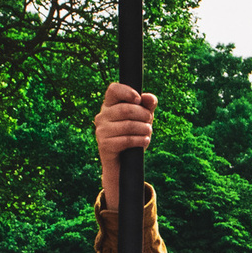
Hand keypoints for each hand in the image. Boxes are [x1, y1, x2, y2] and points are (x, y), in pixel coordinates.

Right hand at [96, 81, 155, 208]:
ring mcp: (101, 130)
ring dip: (144, 128)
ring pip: (128, 125)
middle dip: (143, 114)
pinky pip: (126, 140)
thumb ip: (147, 106)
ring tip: (148, 132)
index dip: (127, 92)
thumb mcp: (142, 119)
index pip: (113, 89)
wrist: (122, 163)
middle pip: (125, 109)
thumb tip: (150, 98)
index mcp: (109, 105)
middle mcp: (102, 116)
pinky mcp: (104, 145)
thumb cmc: (132, 135)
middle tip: (149, 120)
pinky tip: (145, 141)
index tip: (139, 100)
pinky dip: (140, 140)